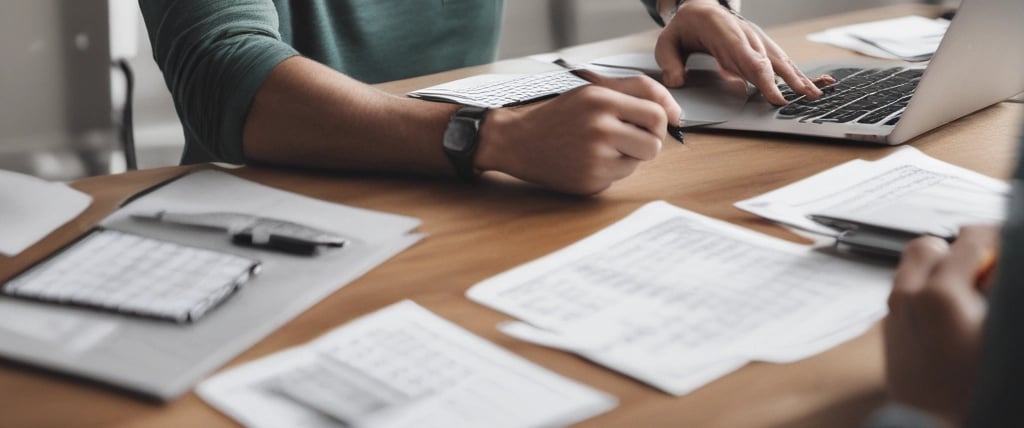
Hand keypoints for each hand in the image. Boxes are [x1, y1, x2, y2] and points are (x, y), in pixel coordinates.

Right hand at [476, 72, 681, 194]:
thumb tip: (677, 113)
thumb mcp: (594, 89)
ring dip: (628, 157)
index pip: (657, 115)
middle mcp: (598, 129)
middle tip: (626, 137)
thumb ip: (638, 90)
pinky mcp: (589, 182)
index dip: (658, 122)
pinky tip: (587, 161)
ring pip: (638, 163)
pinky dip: (609, 170)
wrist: (517, 141)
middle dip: (646, 142)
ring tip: (601, 147)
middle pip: (654, 145)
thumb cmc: (559, 114)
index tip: (647, 124)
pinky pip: (619, 178)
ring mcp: (594, 159)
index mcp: (601, 100)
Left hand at [654, 0, 822, 104]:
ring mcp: (754, 40)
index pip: (744, 54)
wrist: (698, 8)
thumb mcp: (666, 42)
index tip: (774, 94)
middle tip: (803, 97)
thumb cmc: (684, 27)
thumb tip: (676, 83)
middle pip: (767, 59)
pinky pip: (779, 60)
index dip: (761, 75)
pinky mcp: (759, 47)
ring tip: (814, 93)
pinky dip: (795, 72)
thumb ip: (669, 63)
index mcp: (722, 30)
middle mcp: (744, 33)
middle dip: (787, 79)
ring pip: (778, 59)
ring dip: (797, 76)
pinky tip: (812, 82)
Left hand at [884, 226, 998, 423]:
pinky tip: (949, 313)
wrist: (935, 424)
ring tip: (966, 293)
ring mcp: (893, 310)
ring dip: (938, 269)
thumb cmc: (974, 385)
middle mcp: (908, 296)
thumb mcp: (1001, 327)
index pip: (971, 239)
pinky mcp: (888, 325)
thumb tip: (998, 263)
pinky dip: (924, 288)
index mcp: (941, 293)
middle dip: (959, 252)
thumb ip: (1000, 286)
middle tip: (984, 272)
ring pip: (911, 266)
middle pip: (930, 245)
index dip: (996, 240)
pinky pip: (904, 289)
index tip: (1007, 248)